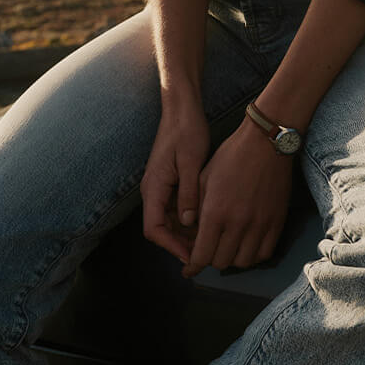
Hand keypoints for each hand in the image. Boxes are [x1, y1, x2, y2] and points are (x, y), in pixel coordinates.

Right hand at [140, 102, 210, 263]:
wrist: (181, 108)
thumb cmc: (185, 130)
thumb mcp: (190, 161)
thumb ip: (189, 193)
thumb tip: (190, 223)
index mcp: (154, 187)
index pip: (153, 229)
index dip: (171, 246)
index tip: (192, 256)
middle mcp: (153, 191)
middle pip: (161, 229)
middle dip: (181, 243)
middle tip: (207, 251)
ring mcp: (161, 187)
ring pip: (170, 220)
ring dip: (187, 231)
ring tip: (211, 238)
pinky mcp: (170, 182)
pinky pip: (177, 208)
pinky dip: (190, 217)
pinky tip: (209, 219)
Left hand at [183, 117, 294, 278]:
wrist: (266, 143)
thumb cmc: (231, 156)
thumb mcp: (204, 179)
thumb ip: (196, 208)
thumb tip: (190, 233)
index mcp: (215, 213)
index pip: (201, 255)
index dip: (193, 266)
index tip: (189, 269)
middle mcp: (238, 224)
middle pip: (220, 262)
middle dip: (210, 260)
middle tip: (208, 251)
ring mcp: (259, 225)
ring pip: (243, 262)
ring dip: (232, 258)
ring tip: (227, 247)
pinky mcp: (276, 222)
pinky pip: (264, 253)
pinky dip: (253, 254)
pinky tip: (246, 245)